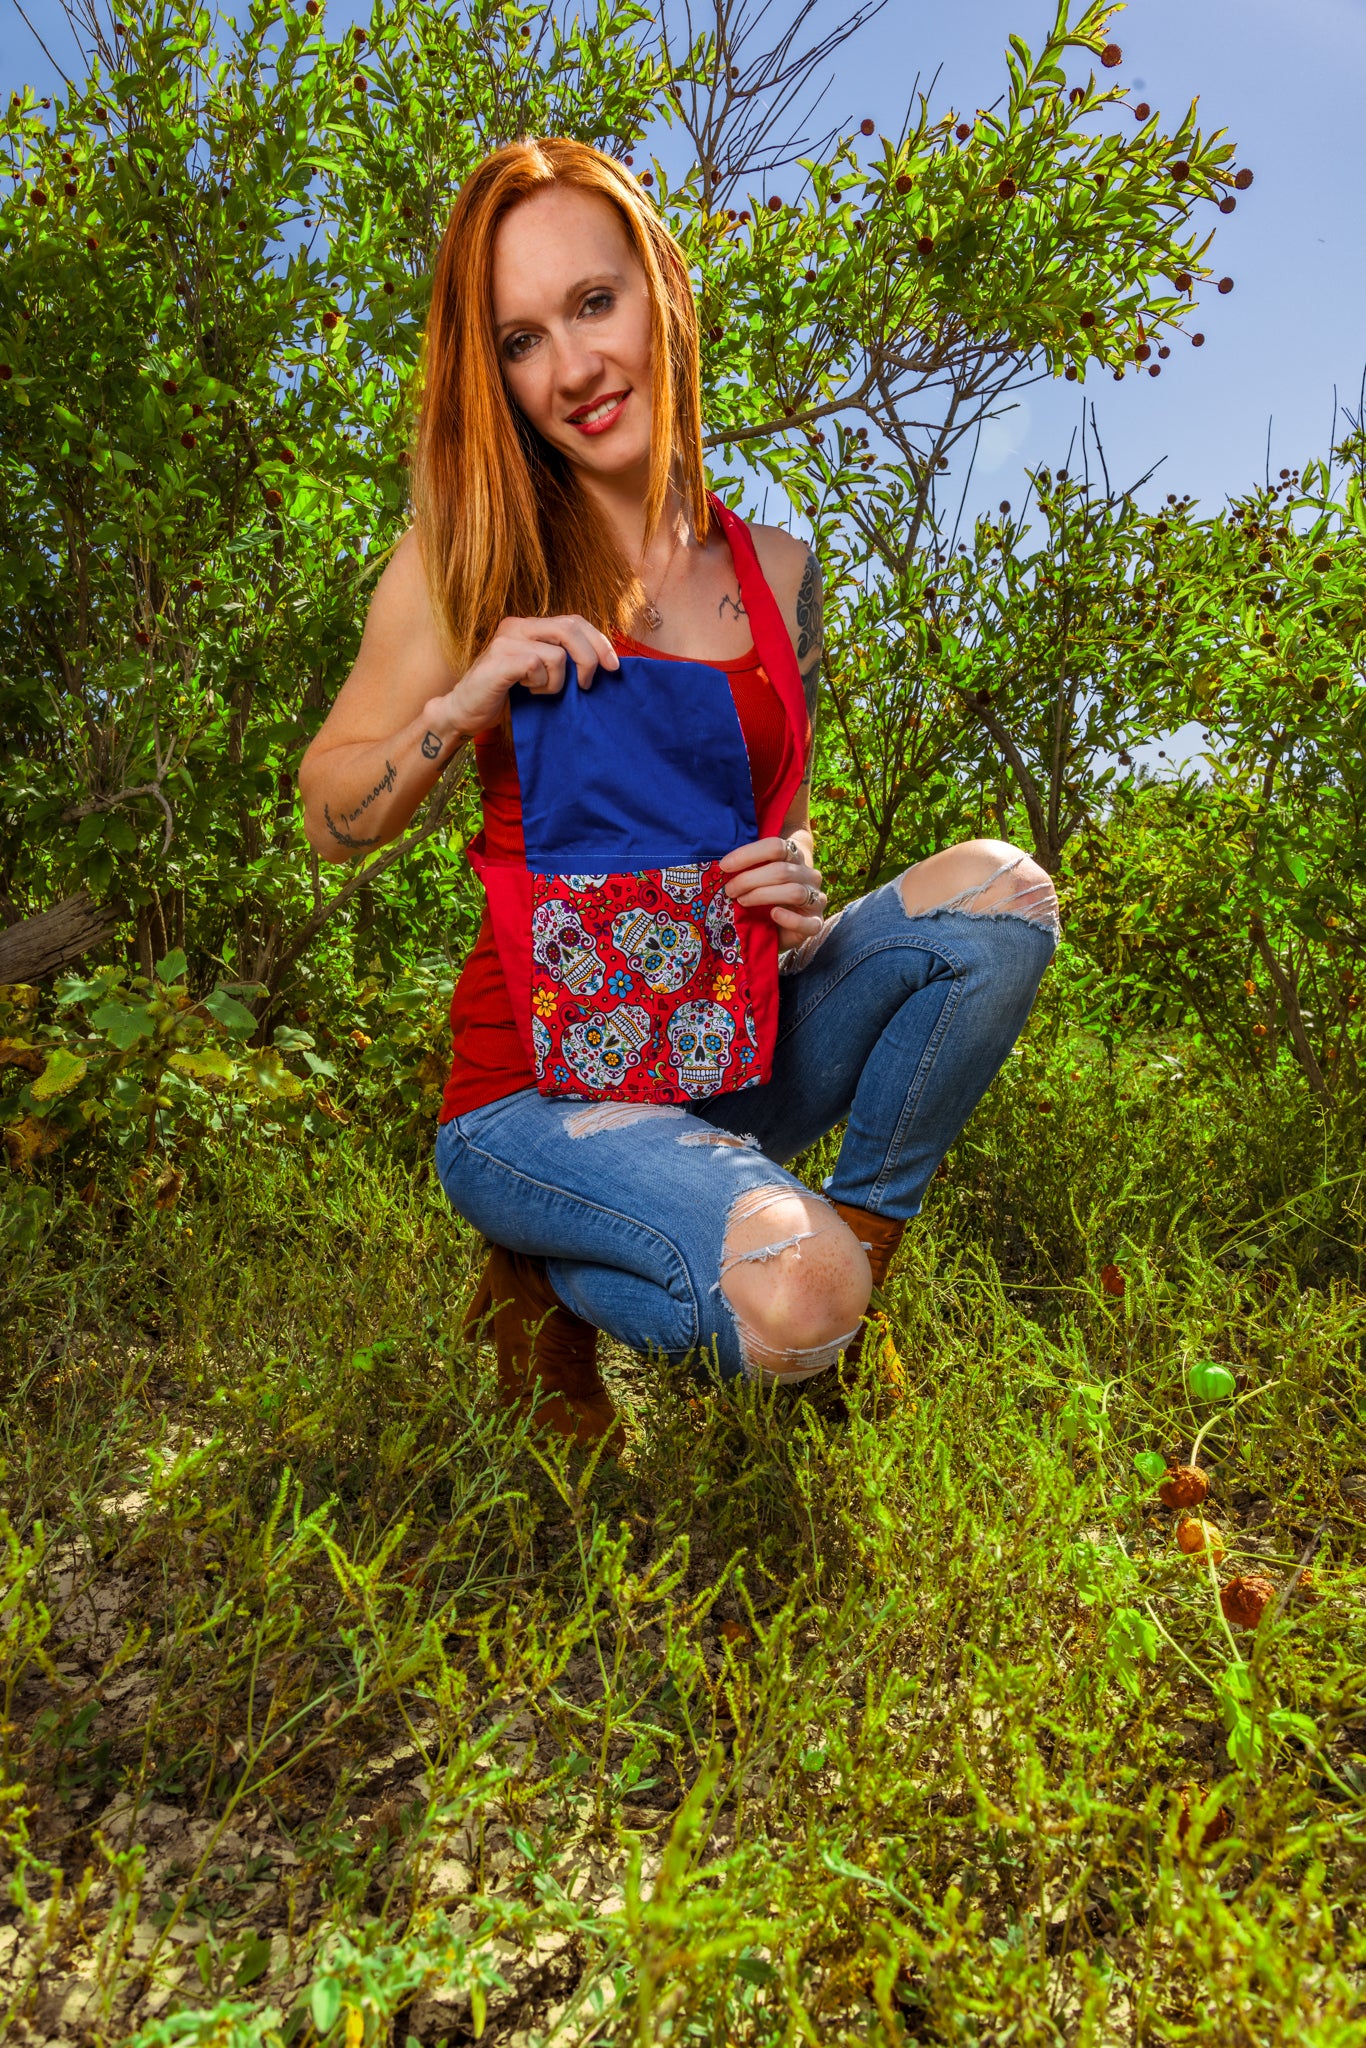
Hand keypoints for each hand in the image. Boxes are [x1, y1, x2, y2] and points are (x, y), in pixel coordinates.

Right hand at [424, 614, 619, 740]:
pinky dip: (540, 685)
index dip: (599, 641)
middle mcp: (518, 625)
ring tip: (538, 691)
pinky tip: (525, 691)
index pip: (574, 620)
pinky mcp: (500, 659)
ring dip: (556, 682)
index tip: (613, 666)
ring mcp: (507, 640)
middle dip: (590, 658)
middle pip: (571, 628)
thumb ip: (562, 660)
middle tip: (588, 684)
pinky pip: (539, 666)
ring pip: (557, 654)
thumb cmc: (504, 696)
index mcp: (529, 625)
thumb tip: (603, 664)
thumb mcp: (540, 673)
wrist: (465, 712)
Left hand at [719, 835, 825, 950]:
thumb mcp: (756, 876)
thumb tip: (722, 865)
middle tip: (730, 890)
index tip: (724, 866)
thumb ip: (746, 868)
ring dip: (762, 896)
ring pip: (794, 892)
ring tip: (742, 901)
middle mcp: (809, 875)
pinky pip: (808, 922)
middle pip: (781, 870)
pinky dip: (790, 919)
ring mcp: (816, 899)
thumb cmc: (763, 894)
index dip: (748, 854)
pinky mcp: (816, 922)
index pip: (776, 846)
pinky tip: (774, 915)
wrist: (780, 923)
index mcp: (795, 857)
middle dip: (749, 880)